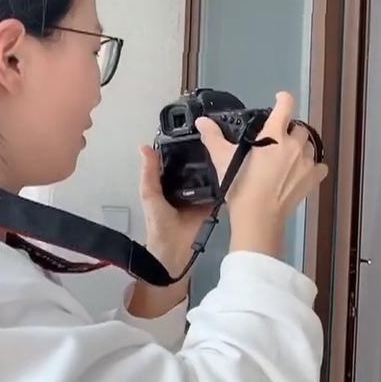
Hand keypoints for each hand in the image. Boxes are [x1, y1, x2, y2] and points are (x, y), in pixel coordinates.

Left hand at [128, 144, 212, 319]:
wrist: (175, 253)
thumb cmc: (160, 225)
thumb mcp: (150, 196)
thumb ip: (149, 174)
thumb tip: (145, 147)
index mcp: (171, 183)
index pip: (180, 161)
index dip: (186, 147)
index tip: (197, 128)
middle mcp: (188, 187)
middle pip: (199, 166)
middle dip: (206, 154)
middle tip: (218, 134)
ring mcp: (203, 195)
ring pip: (211, 176)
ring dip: (218, 166)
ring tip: (229, 147)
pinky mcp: (215, 204)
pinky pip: (222, 190)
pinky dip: (227, 181)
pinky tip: (235, 168)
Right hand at [195, 91, 328, 256]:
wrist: (258, 216)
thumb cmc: (241, 185)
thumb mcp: (223, 159)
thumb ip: (214, 137)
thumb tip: (202, 121)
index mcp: (274, 134)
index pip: (286, 106)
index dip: (283, 99)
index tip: (280, 99)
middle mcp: (294, 144)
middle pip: (299, 129)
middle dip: (291, 131)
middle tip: (279, 141)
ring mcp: (306, 162)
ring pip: (310, 147)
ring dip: (301, 148)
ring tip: (289, 158)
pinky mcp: (313, 179)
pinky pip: (320, 167)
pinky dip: (314, 167)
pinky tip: (304, 172)